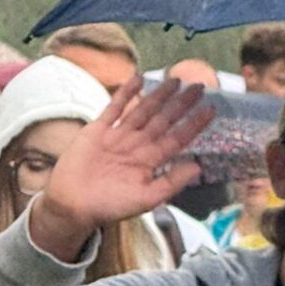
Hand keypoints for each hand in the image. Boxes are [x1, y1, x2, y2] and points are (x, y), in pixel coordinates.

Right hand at [28, 76, 214, 259]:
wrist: (73, 203)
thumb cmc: (110, 205)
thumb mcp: (148, 198)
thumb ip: (172, 182)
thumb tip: (199, 167)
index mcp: (150, 162)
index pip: (177, 139)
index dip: (194, 124)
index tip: (210, 110)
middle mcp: (137, 146)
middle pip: (164, 120)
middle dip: (181, 104)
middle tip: (199, 87)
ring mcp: (119, 136)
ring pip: (143, 110)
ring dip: (159, 95)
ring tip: (175, 80)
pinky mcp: (99, 130)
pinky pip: (115, 108)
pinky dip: (126, 94)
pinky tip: (138, 80)